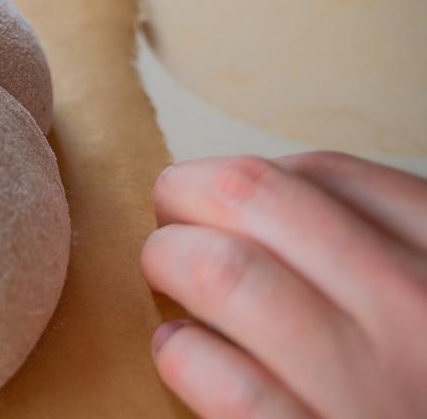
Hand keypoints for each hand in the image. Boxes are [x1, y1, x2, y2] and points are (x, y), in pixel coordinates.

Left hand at [143, 153, 426, 417]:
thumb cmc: (415, 383)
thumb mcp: (425, 301)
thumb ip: (375, 248)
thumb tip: (254, 196)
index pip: (325, 175)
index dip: (245, 178)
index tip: (217, 201)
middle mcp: (418, 318)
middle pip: (254, 197)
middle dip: (185, 194)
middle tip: (167, 217)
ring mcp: (372, 392)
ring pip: (223, 273)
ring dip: (169, 263)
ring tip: (167, 280)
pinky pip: (224, 383)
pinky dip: (181, 353)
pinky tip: (181, 353)